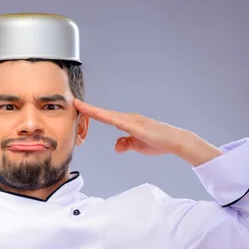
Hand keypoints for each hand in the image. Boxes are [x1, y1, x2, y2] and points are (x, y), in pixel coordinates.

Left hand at [73, 98, 222, 165]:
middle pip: (104, 113)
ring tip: (80, 106)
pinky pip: (119, 121)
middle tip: (74, 102)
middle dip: (89, 108)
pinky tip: (99, 115)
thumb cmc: (158, 142)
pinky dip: (108, 117)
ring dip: (95, 111)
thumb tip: (116, 146)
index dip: (92, 112)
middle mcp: (128, 118)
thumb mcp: (137, 145)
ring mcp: (132, 120)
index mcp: (126, 122)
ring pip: (109, 115)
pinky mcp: (137, 126)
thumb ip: (126, 144)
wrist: (175, 141)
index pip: (105, 116)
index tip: (79, 107)